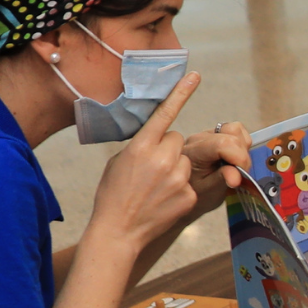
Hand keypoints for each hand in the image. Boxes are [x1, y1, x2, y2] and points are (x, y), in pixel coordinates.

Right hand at [90, 75, 208, 251]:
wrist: (118, 231)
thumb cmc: (113, 195)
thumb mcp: (118, 162)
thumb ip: (140, 146)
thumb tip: (155, 139)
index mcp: (140, 147)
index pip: (164, 114)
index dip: (180, 94)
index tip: (194, 76)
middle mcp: (162, 158)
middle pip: (178, 140)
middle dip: (168, 150)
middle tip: (152, 169)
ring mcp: (178, 177)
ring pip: (186, 161)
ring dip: (175, 169)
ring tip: (156, 187)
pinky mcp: (190, 194)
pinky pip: (190, 182)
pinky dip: (179, 189)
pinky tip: (163, 200)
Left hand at [182, 119, 250, 202]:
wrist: (186, 190)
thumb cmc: (196, 191)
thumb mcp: (207, 190)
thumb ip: (222, 179)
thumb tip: (237, 177)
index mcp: (194, 152)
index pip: (222, 144)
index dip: (239, 157)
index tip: (242, 173)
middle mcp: (200, 138)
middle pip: (232, 136)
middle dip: (242, 156)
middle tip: (240, 173)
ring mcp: (208, 133)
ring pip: (235, 129)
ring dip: (243, 148)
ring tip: (237, 164)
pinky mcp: (216, 133)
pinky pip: (236, 130)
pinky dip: (242, 143)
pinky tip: (235, 157)